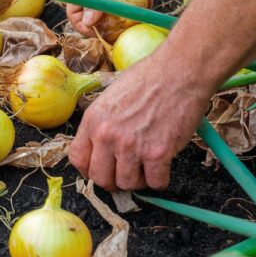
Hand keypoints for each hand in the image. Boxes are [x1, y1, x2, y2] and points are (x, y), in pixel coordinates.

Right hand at [67, 0, 166, 36]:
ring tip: (127, 30)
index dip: (82, 23)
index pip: (78, 8)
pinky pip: (141, 2)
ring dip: (124, 21)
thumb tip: (88, 23)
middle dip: (105, 26)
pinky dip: (142, 11)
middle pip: (100, 13)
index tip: (92, 33)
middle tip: (112, 36)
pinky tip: (143, 18)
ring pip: (121, 11)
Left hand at [68, 47, 210, 190]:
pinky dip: (160, 179)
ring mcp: (131, 146)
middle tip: (126, 172)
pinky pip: (156, 183)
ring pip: (127, 184)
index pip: (77, 159)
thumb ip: (102, 123)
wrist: (178, 71)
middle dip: (113, 181)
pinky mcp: (158, 153)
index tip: (100, 169)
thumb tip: (100, 147)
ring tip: (146, 166)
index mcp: (92, 121)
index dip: (88, 169)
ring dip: (138, 180)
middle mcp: (107, 136)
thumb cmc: (146, 79)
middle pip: (100, 178)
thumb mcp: (109, 97)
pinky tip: (163, 165)